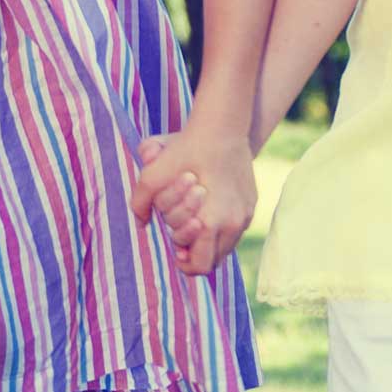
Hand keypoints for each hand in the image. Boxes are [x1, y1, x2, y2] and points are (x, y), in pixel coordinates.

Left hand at [134, 127, 256, 277]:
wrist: (222, 126)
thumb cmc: (185, 149)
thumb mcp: (152, 173)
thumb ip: (140, 202)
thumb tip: (141, 224)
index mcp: (211, 222)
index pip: (200, 265)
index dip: (185, 264)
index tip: (176, 251)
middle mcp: (234, 223)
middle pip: (213, 260)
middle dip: (194, 249)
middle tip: (181, 231)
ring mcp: (246, 214)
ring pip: (225, 246)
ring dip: (208, 240)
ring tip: (193, 219)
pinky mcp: (251, 203)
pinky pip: (235, 228)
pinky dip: (220, 226)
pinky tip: (207, 206)